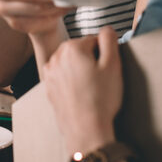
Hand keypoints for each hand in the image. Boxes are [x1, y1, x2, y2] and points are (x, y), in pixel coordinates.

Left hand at [43, 26, 122, 153]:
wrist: (86, 131)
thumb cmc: (101, 100)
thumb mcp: (113, 65)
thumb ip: (110, 39)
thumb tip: (106, 30)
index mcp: (71, 48)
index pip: (94, 41)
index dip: (105, 55)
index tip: (106, 70)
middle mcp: (56, 57)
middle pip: (81, 51)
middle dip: (92, 62)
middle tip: (100, 81)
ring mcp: (50, 74)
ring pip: (72, 64)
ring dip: (81, 72)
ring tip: (91, 90)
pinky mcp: (49, 88)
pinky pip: (64, 78)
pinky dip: (72, 83)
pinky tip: (81, 95)